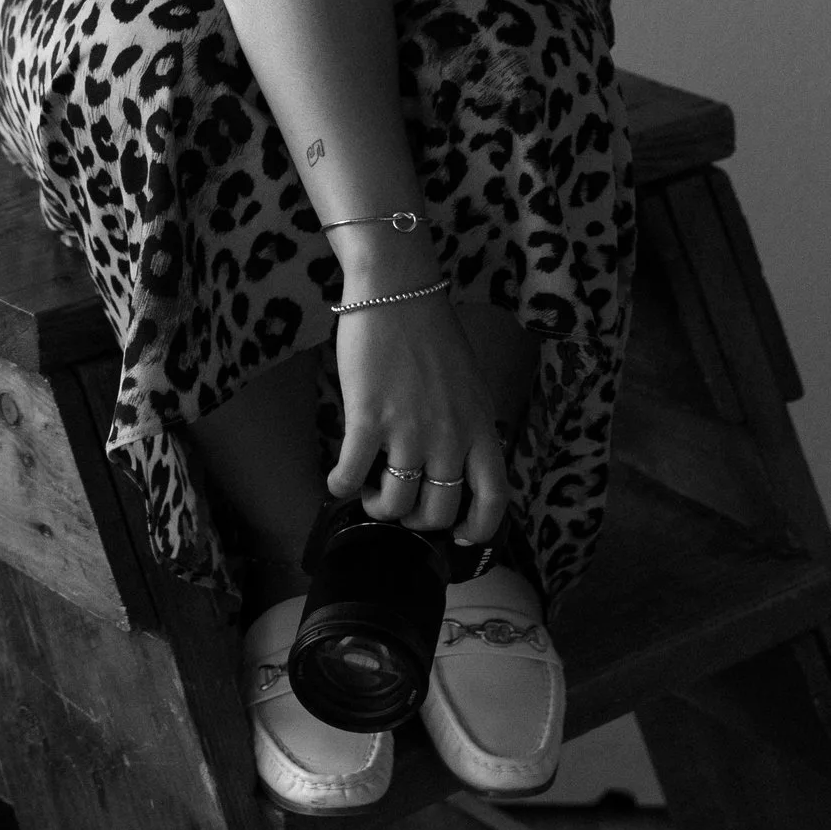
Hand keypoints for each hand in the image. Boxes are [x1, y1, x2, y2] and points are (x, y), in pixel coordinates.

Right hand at [329, 289, 508, 544]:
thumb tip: (457, 469)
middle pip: (439, 512)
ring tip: (370, 490)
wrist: (398, 291)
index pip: (494, 498)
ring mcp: (409, 429)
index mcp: (481, 426)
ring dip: (379, 506)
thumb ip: (468, 428)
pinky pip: (352, 474)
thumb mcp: (469, 385)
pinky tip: (336, 480)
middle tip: (401, 502)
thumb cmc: (433, 334)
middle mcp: (450, 435)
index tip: (460, 538)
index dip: (479, 529)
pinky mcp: (369, 417)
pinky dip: (341, 486)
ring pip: (396, 504)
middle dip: (417, 520)